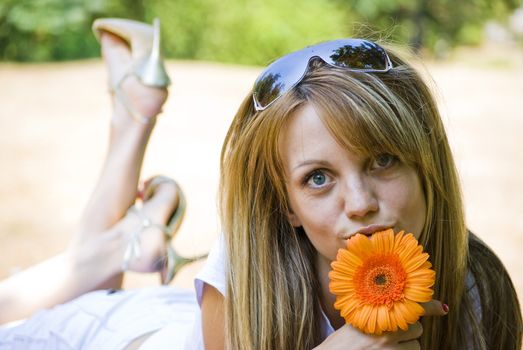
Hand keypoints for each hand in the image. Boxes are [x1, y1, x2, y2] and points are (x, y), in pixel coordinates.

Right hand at [314, 300, 447, 348]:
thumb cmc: (340, 342)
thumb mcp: (355, 322)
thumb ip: (375, 314)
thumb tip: (396, 311)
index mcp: (377, 316)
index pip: (410, 307)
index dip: (428, 306)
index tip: (442, 308)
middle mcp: (386, 333)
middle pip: (416, 328)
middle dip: (409, 331)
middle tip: (393, 334)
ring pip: (415, 346)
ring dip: (407, 346)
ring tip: (388, 347)